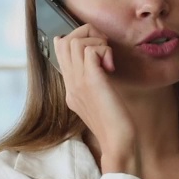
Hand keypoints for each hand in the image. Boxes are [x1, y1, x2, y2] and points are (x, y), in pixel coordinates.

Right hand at [54, 26, 139, 174]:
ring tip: (108, 59)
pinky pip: (90, 51)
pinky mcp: (91, 82)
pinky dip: (104, 51)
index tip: (99, 50)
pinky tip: (111, 67)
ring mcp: (78, 82)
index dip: (79, 39)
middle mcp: (70, 83)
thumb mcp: (99, 100)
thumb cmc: (114, 123)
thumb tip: (96, 60)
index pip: (60, 49)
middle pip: (64, 41)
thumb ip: (94, 81)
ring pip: (75, 41)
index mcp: (70, 87)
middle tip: (105, 49)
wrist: (117, 144)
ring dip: (96, 42)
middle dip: (87, 35)